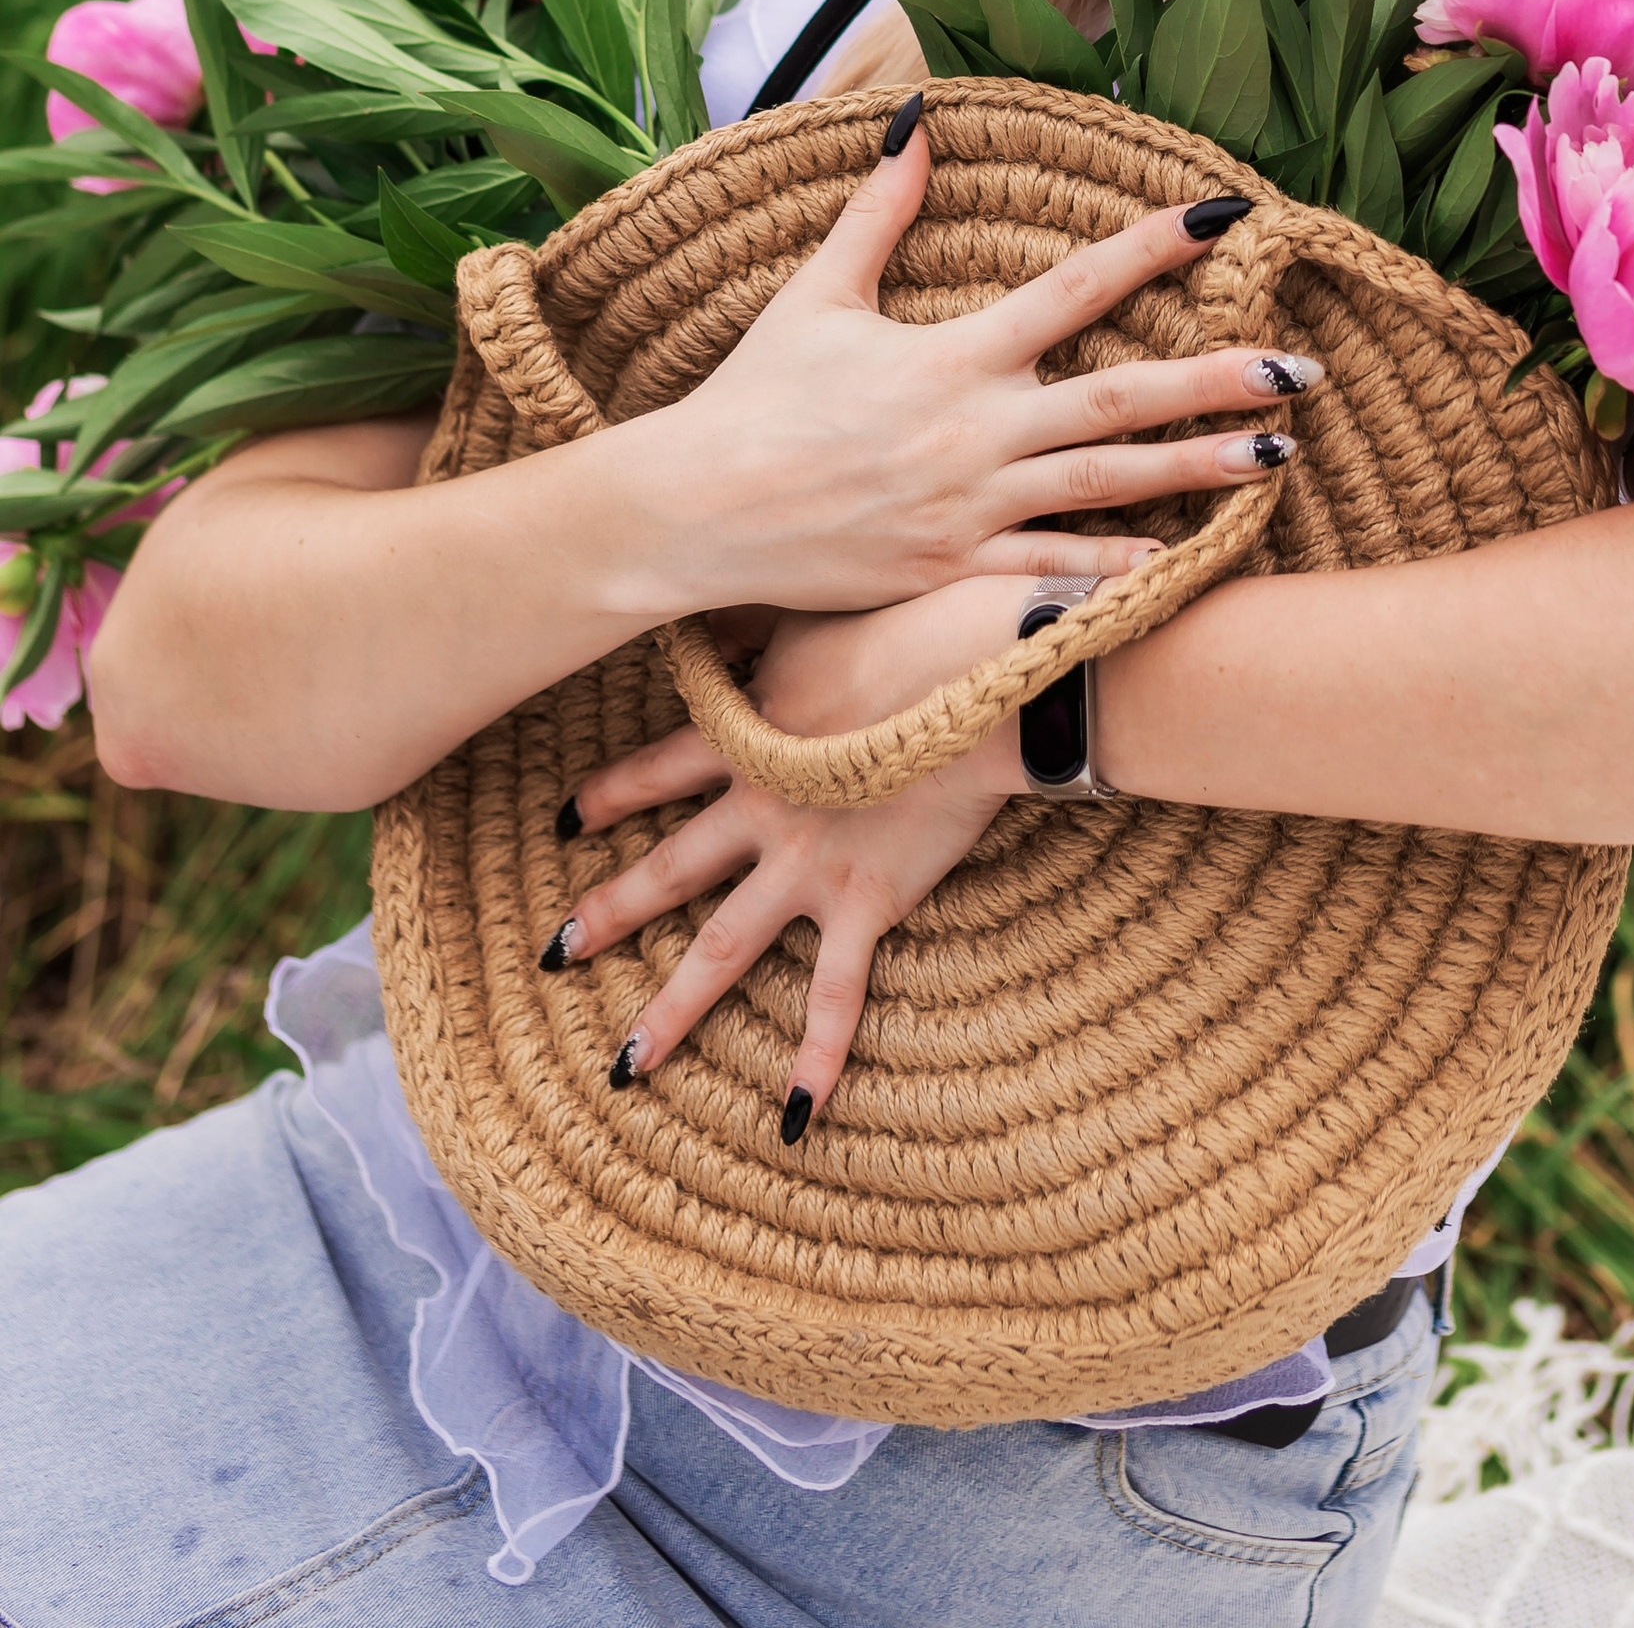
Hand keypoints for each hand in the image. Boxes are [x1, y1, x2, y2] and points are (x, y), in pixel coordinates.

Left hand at [547, 582, 1042, 1135]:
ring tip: (626, 1065)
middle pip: (667, 870)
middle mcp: (760, 808)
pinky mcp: (866, 900)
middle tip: (554, 951)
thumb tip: (733, 617)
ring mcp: (806, 863)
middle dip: (606, 913)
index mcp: (748, 736)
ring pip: (720, 949)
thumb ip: (771, 632)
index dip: (609, 797)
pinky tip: (790, 1120)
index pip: (656, 772)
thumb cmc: (912, 621)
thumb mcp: (821, 610)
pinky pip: (834, 996)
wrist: (984, 672)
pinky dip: (813, 1060)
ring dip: (670, 1011)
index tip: (565, 819)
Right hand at [608, 110, 1308, 617]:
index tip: (1224, 215)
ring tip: (1278, 459)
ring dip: (1198, 471)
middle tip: (1301, 368)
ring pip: (1108, 487)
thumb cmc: (752, 398)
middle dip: (1218, 381)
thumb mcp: (815, 294)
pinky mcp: (951, 570)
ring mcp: (971, 506)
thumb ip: (878, 210)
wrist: (693, 510)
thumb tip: (914, 119)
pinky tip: (1183, 564)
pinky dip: (1116, 570)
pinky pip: (1050, 574)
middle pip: (1122, 398)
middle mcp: (978, 428)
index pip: (1076, 285)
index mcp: (954, 354)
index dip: (1154, 246)